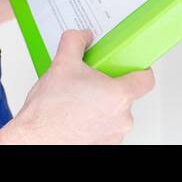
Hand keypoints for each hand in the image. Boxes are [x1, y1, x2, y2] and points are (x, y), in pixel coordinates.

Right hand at [0, 29, 154, 143]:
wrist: (35, 139)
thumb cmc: (49, 111)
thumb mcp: (62, 63)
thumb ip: (75, 41)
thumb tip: (83, 36)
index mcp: (118, 95)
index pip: (146, 79)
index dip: (139, 69)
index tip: (129, 65)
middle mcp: (122, 118)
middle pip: (125, 95)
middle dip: (108, 86)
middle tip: (89, 81)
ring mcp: (114, 135)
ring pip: (114, 113)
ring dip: (100, 105)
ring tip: (77, 100)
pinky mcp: (103, 145)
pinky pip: (105, 127)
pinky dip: (94, 120)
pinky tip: (75, 115)